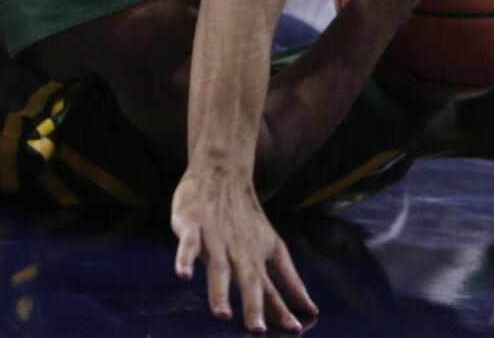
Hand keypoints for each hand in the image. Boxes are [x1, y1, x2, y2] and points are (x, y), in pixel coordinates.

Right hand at [172, 165, 316, 333]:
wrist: (222, 172)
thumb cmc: (246, 218)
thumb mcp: (273, 247)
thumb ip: (289, 278)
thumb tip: (310, 308)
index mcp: (256, 258)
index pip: (271, 289)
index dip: (282, 310)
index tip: (296, 331)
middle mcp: (238, 251)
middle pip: (247, 281)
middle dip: (252, 306)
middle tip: (258, 331)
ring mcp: (215, 238)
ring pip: (218, 267)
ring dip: (220, 291)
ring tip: (222, 315)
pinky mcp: (193, 226)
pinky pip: (189, 244)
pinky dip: (185, 258)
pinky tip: (183, 275)